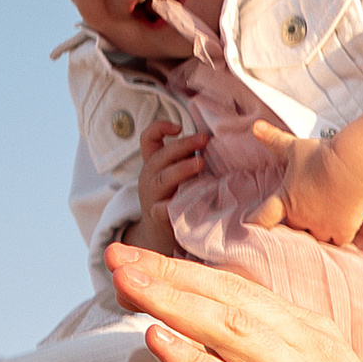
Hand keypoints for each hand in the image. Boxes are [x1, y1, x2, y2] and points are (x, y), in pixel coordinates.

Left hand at [104, 246, 362, 361]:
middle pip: (226, 298)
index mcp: (308, 333)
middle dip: (167, 274)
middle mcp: (306, 345)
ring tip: (126, 286)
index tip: (137, 260)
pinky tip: (157, 341)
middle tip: (116, 256)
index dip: (184, 271)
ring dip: (172, 304)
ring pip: (228, 329)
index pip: (236, 290)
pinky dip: (193, 360)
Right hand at [130, 115, 210, 254]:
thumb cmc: (174, 198)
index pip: (148, 139)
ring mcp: (152, 197)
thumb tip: (214, 137)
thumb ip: (187, 157)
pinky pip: (162, 209)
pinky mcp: (158, 216)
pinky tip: (186, 200)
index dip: (159, 128)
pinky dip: (171, 205)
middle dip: (182, 145)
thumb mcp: (177, 175)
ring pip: (162, 178)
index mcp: (153, 163)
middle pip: (160, 156)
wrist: (159, 235)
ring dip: (181, 168)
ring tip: (200, 163)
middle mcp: (149, 177)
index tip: (179, 126)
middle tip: (204, 138)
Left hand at [246, 120, 362, 247]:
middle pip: (291, 230)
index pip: (262, 219)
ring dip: (316, 233)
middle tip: (302, 217)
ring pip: (314, 239)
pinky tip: (340, 229)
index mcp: (286, 199)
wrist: (355, 164)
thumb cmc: (324, 154)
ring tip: (322, 223)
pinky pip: (336, 243)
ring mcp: (322, 227)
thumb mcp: (295, 147)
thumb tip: (256, 127)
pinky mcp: (342, 231)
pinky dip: (337, 237)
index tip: (250, 228)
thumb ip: (274, 140)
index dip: (254, 224)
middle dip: (294, 225)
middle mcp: (301, 217)